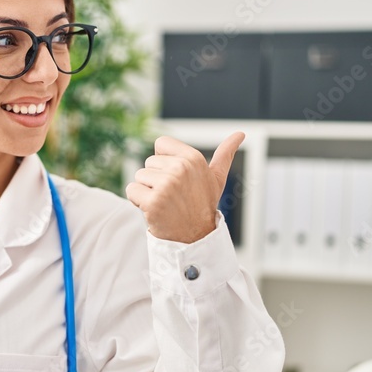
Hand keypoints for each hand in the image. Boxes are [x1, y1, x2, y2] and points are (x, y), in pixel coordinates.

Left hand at [126, 132, 243, 243]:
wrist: (196, 238)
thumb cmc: (203, 205)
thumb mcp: (216, 178)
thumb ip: (225, 154)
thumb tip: (240, 133)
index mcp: (193, 158)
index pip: (161, 143)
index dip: (164, 161)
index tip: (176, 178)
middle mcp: (180, 169)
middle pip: (148, 162)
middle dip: (155, 179)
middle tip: (172, 196)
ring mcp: (166, 185)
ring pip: (139, 177)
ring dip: (147, 191)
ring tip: (165, 203)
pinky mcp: (153, 202)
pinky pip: (131, 191)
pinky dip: (137, 201)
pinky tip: (154, 210)